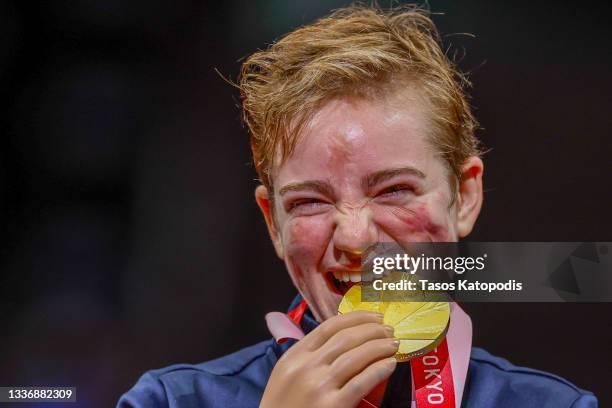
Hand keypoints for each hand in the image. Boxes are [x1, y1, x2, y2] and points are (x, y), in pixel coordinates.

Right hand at [260, 311, 397, 407]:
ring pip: (356, 356)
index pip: (329, 327)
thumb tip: (343, 338)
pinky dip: (379, 370)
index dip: (357, 318)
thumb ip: (308, 355)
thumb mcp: (286, 374)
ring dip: (380, 346)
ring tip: (393, 344)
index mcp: (294, 355)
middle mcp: (306, 367)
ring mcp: (319, 386)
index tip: (374, 316)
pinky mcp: (333, 407)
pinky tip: (390, 364)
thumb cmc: (283, 406)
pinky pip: (361, 382)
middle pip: (346, 338)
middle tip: (389, 329)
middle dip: (372, 330)